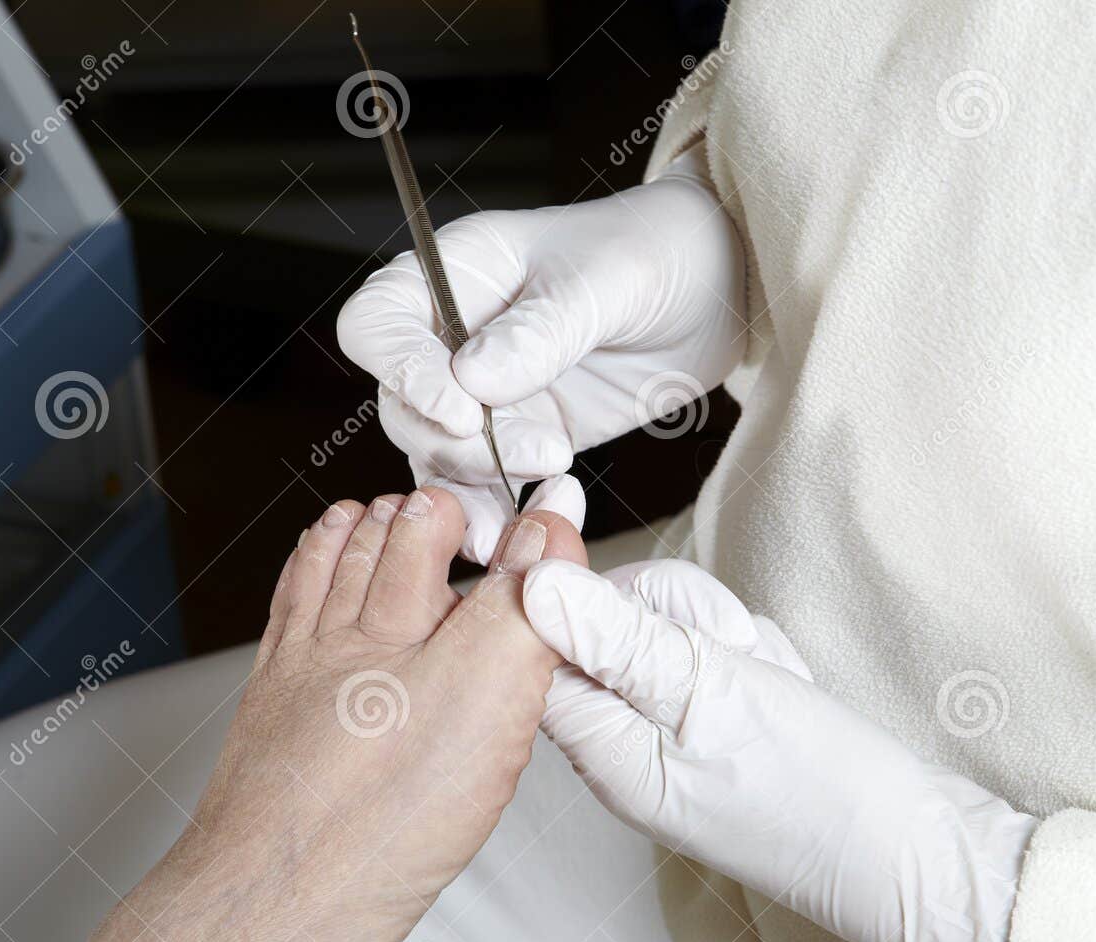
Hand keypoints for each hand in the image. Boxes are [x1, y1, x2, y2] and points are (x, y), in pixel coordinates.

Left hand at [0, 493, 585, 941]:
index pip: (458, 536)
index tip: (534, 511)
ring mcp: (299, 668)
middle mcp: (346, 634)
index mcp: (407, 623)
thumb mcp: (490, 693)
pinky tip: (311, 581)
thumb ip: (527, 602)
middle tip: (454, 504)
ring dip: (357, 532)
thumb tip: (552, 521)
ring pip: (328, 571)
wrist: (278, 902)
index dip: (498, 517)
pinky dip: (304, 578)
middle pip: (385, 542)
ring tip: (374, 514)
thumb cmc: (384, 815)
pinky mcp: (269, 708)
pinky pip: (286, 617)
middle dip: (422, 511)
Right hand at [337, 150, 745, 561]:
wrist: (717, 291)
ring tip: (517, 522)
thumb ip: (543, 329)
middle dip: (453, 443)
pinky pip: (481, 486)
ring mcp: (483, 392)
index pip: (378, 324)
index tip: (463, 410)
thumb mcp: (609, 279)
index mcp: (456, 273)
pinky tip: (522, 535)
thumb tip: (473, 381)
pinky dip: (494, 515)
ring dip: (468, 494)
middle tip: (533, 453)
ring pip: (434, 455)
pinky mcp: (518, 437)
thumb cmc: (660, 251)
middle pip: (400, 403)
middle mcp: (453, 335)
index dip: (401, 372)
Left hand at [522, 558, 1036, 941]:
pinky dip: (755, 659)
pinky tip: (785, 690)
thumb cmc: (811, 784)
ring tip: (768, 678)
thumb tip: (531, 584)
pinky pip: (717, 657)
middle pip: (608, 624)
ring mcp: (670, 736)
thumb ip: (614, 637)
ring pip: (671, 629)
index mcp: (598, 748)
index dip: (599, 602)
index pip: (544, 641)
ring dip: (727, 637)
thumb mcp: (705, 691)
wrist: (910, 852)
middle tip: (733, 649)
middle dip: (681, 615)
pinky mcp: (717, 725)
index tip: (666, 614)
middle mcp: (621, 745)